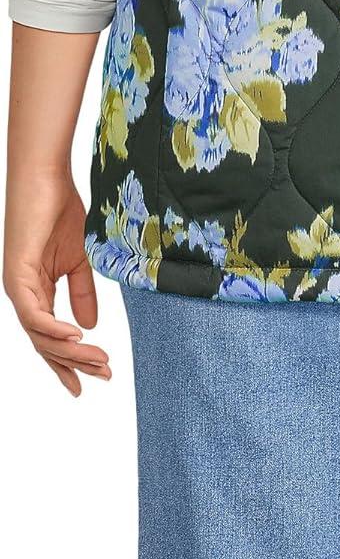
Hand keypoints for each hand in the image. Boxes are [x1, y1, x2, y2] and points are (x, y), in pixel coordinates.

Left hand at [3, 168, 110, 394]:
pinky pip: (34, 314)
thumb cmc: (61, 210)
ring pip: (40, 335)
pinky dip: (54, 329)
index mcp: (38, 292)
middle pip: (46, 344)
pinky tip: (76, 337)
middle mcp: (24, 295)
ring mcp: (18, 287)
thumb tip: (90, 326)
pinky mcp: (16, 276)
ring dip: (70, 351)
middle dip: (75, 364)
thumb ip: (83, 292)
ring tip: (98, 359)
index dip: (71, 361)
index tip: (94, 380)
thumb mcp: (81, 259)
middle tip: (104, 376)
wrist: (46, 178)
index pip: (52, 337)